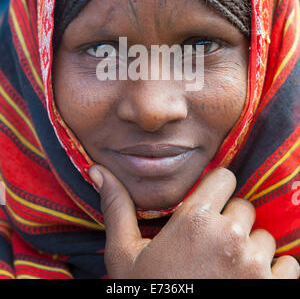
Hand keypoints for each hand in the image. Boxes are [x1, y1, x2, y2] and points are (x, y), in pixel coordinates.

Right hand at [89, 165, 299, 278]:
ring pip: (265, 237)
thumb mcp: (125, 255)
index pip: (225, 177)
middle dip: (231, 221)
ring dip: (251, 249)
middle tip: (212, 246)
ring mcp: (255, 264)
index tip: (208, 207)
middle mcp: (229, 235)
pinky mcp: (274, 288)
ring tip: (227, 268)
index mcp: (194, 219)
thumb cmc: (148, 294)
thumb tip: (98, 170)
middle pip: (245, 207)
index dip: (216, 191)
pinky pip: (288, 264)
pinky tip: (248, 283)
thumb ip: (117, 208)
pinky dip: (274, 272)